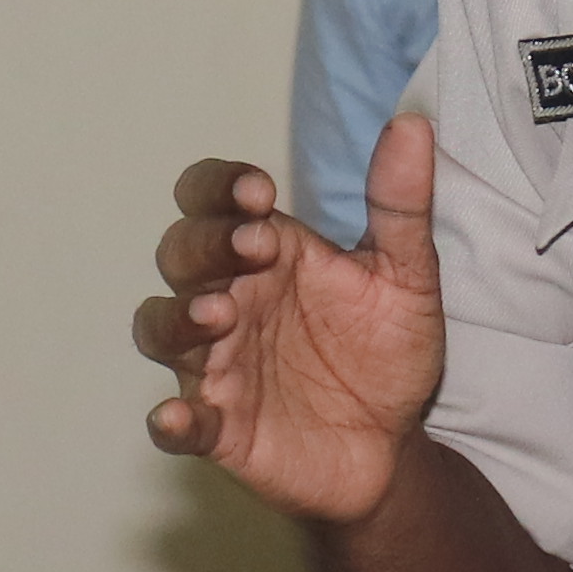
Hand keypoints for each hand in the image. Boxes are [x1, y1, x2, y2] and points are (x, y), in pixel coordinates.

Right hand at [136, 112, 446, 524]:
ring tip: (219, 314)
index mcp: (267, 255)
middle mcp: (229, 301)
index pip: (215, 201)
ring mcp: (216, 364)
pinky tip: (178, 416)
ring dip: (178, 317)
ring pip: (161, 328)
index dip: (220, 188)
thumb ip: (402, 205)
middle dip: (206, 243)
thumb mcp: (408, 276)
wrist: (396, 446)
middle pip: (181, 254)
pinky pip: (177, 424)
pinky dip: (171, 421)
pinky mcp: (219, 428)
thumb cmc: (388, 353)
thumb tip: (411, 124)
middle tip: (253, 245)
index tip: (258, 192)